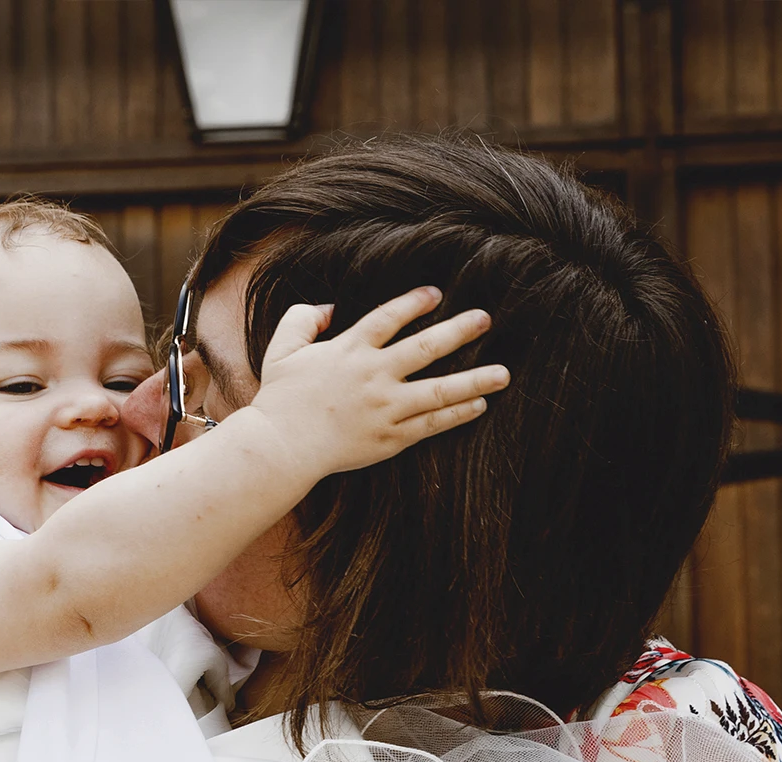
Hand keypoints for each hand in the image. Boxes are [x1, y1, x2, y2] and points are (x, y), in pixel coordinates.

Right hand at [247, 286, 507, 478]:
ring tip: (503, 373)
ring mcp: (385, 409)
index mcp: (349, 350)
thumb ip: (302, 319)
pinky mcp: (389, 438)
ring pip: (439, 391)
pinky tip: (478, 405)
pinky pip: (430, 425)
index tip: (436, 294)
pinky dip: (456, 415)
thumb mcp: (281, 350)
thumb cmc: (278, 399)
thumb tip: (330, 308)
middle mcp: (373, 376)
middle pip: (425, 348)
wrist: (279, 448)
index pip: (389, 317)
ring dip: (474, 380)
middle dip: (459, 331)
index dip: (414, 303)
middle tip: (485, 319)